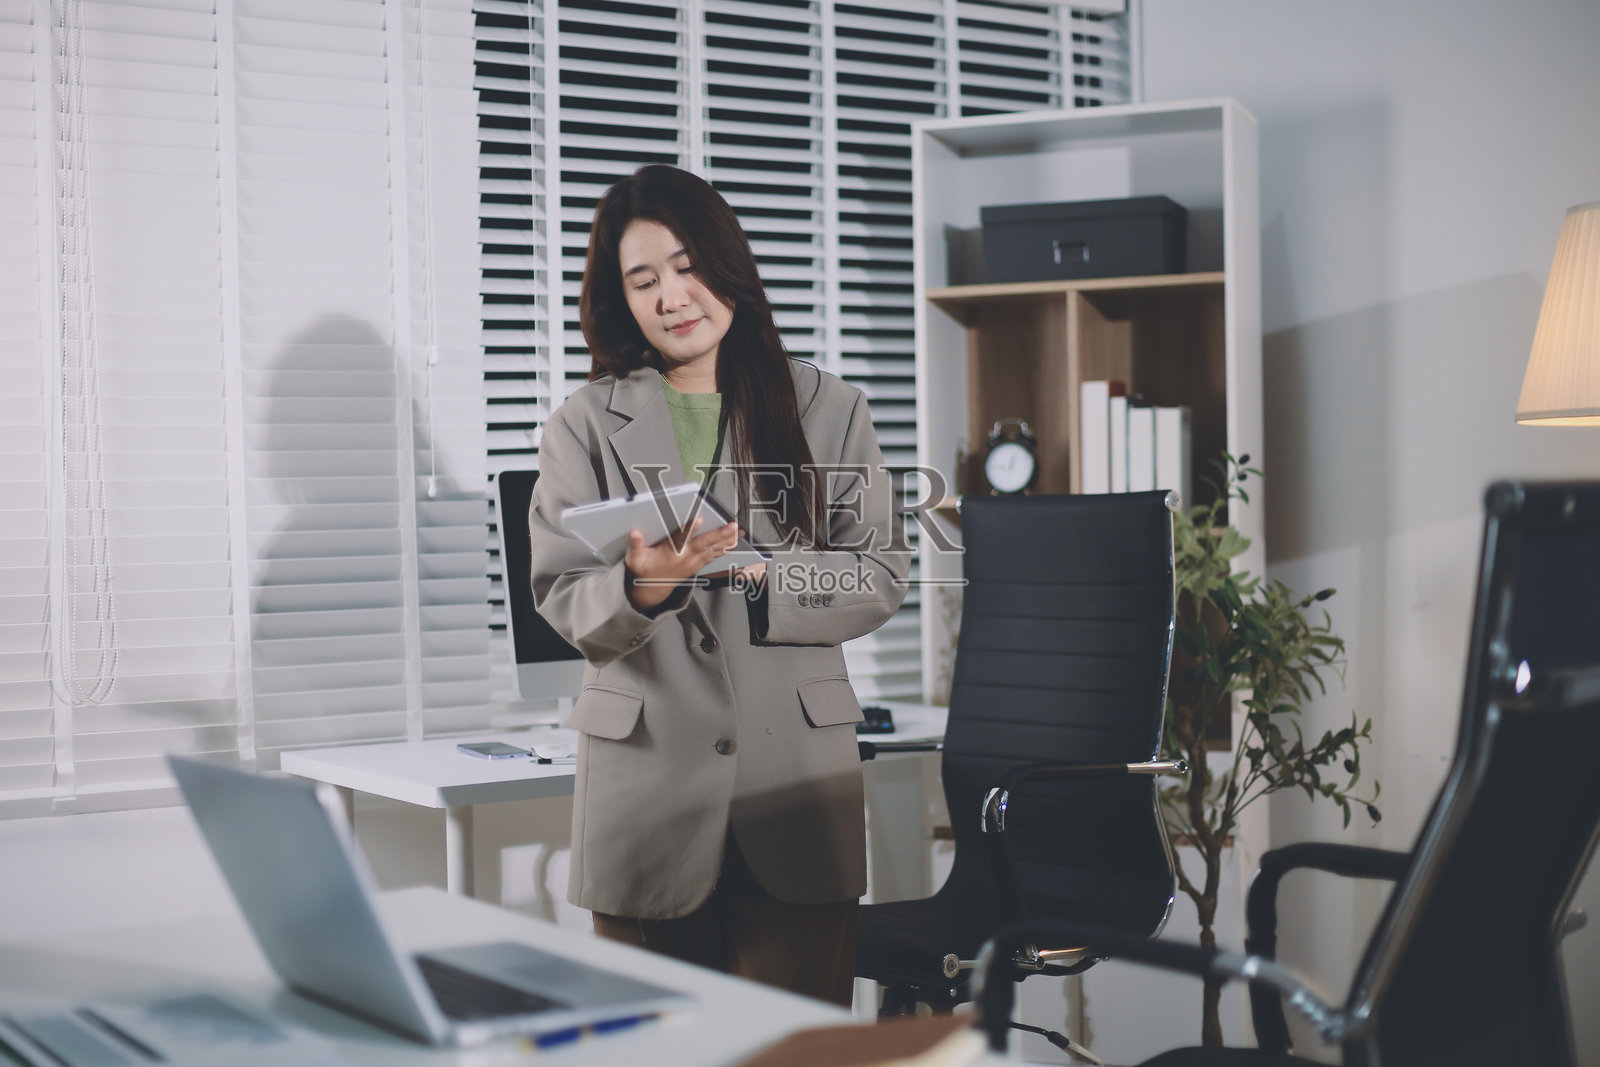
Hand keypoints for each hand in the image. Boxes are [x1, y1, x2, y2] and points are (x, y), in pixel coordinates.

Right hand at [623, 515, 739, 611]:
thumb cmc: (644, 572)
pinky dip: (725, 549)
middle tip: (731, 526)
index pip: (681, 539)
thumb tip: (634, 532)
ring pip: (712, 550)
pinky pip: (713, 556)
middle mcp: (684, 558)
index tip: (699, 519)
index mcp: (670, 554)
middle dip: (719, 535)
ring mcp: (693, 563)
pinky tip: (734, 542)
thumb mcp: (634, 560)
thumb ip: (634, 546)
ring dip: (726, 541)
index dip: (690, 529)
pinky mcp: (697, 566)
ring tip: (738, 532)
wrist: (651, 591)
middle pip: (704, 544)